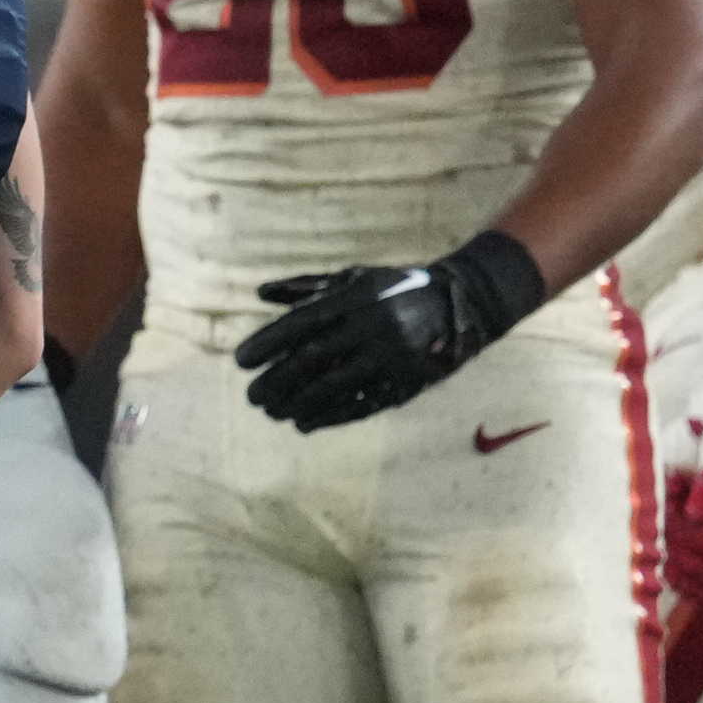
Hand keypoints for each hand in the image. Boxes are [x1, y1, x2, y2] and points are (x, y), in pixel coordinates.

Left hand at [237, 230, 546, 429]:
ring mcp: (390, 358)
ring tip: (271, 411)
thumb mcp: (354, 278)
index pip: (301, 324)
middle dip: (276, 380)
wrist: (461, 306)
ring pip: (334, 386)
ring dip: (297, 402)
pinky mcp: (406, 382)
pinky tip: (304, 423)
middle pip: (312, 359)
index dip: (267, 344)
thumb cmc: (395, 289)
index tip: (241, 361)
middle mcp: (370, 328)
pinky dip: (331, 416)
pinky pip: (363, 404)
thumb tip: (260, 292)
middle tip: (251, 395)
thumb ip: (306, 286)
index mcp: (355, 300)